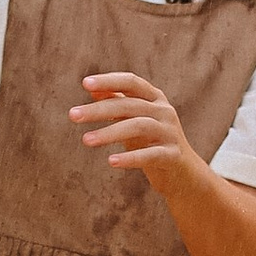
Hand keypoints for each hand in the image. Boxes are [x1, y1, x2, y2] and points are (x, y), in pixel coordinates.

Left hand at [68, 71, 203, 194]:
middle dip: (99, 109)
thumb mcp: (135, 120)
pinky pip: (150, 154)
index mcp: (155, 98)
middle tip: (72, 115)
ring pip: (138, 126)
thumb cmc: (153, 142)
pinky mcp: (173, 156)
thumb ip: (117, 104)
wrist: (183, 174)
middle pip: (129, 105)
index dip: (109, 81)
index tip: (84, 84)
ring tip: (85, 140)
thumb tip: (92, 89)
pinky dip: (130, 158)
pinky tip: (111, 162)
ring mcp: (170, 133)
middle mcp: (164, 111)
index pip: (131, 82)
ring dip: (109, 133)